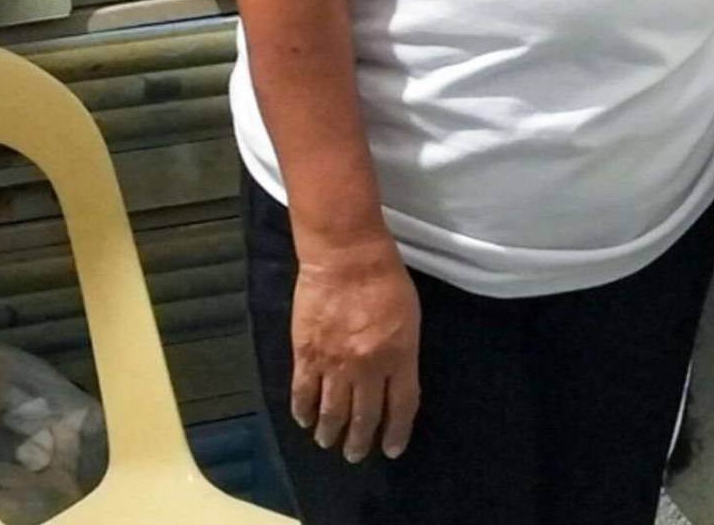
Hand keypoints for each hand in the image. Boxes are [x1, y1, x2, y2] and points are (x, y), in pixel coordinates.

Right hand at [290, 239, 420, 463]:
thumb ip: (404, 353)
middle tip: (356, 455)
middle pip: (364, 416)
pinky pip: (302, 392)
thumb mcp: (411, 318)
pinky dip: (302, 411)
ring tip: (328, 443)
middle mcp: (368, 368)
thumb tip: (397, 380)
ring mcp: (334, 363)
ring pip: (331, 411)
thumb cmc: (386, 280)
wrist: (347, 257)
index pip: (401, 406)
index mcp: (400, 357)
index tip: (393, 448)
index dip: (397, 432)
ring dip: (330, 432)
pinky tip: (304, 420)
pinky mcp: (306, 354)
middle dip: (360, 441)